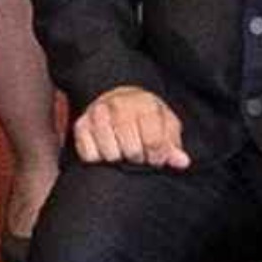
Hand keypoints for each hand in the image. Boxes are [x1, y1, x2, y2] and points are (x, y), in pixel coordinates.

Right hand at [72, 87, 189, 169]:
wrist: (119, 99)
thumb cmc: (146, 118)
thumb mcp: (166, 126)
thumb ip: (173, 144)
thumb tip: (181, 162)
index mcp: (145, 104)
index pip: (153, 141)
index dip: (157, 157)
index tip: (156, 159)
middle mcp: (119, 105)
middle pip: (132, 150)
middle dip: (138, 158)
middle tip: (139, 154)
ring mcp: (97, 114)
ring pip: (110, 154)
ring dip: (119, 159)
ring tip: (123, 151)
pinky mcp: (80, 125)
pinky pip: (90, 155)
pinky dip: (99, 158)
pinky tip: (106, 150)